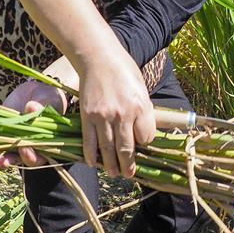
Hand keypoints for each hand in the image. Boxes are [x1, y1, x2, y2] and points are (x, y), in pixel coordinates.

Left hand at [0, 79, 67, 169]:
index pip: (40, 156)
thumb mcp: (48, 100)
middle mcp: (29, 146)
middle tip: (3, 160)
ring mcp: (14, 141)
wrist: (34, 92)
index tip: (25, 149)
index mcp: (46, 143)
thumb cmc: (48, 98)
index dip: (32, 156)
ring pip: (5, 154)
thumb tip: (31, 107)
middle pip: (20, 159)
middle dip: (11, 160)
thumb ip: (41, 106)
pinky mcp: (1, 134)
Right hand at [77, 56, 154, 178]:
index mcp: (141, 107)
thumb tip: (142, 132)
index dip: (144, 143)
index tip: (140, 143)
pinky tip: (93, 162)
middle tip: (128, 174)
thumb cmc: (123, 70)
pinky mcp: (87, 115)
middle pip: (127, 149)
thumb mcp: (141, 89)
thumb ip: (143, 111)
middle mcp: (123, 114)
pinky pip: (89, 140)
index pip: (146, 138)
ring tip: (113, 173)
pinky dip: (91, 154)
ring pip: (108, 149)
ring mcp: (103, 116)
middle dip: (128, 165)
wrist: (98, 57)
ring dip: (111, 165)